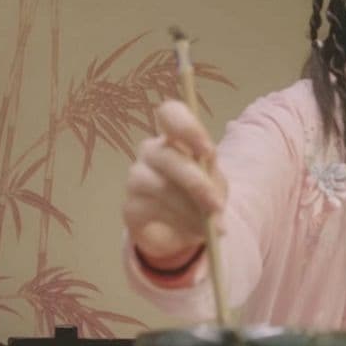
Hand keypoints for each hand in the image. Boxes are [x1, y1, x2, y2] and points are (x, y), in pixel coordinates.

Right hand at [123, 100, 226, 264]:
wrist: (180, 229)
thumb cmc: (200, 196)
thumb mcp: (215, 186)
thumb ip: (214, 186)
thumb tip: (213, 206)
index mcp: (175, 138)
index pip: (170, 114)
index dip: (187, 127)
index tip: (207, 151)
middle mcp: (151, 152)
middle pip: (167, 156)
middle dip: (195, 183)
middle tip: (215, 205)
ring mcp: (136, 178)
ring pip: (160, 187)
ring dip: (189, 209)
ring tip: (208, 226)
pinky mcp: (130, 207)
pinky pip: (152, 212)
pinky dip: (178, 223)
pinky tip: (191, 231)